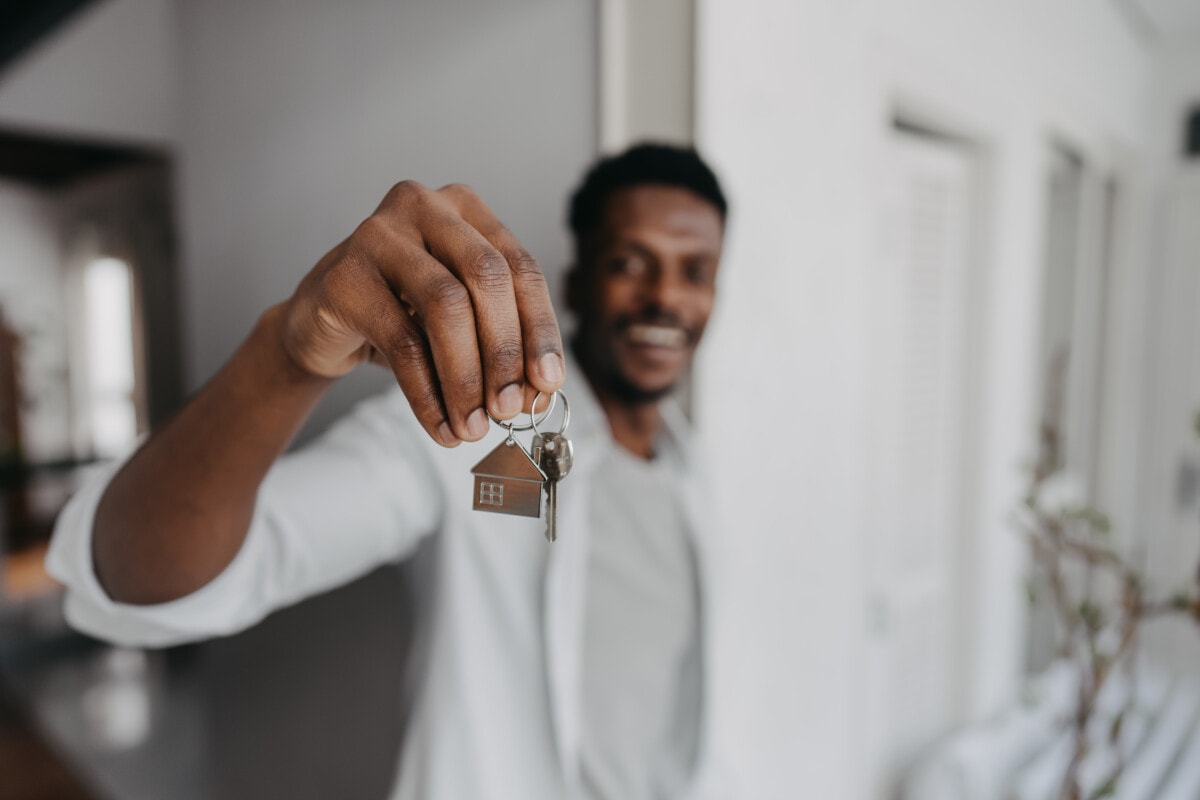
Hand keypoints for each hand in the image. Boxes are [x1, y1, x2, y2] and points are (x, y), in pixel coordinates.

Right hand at [281, 182, 564, 445]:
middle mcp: (424, 206)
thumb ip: (501, 344)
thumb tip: (539, 393)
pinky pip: (401, 341)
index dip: (540, 329)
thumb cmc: (403, 317)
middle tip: (510, 410)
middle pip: (486, 277)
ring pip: (445, 307)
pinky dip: (427, 394)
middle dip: (505, 352)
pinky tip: (440, 426)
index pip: (521, 267)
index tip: (548, 384)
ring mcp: (378, 235)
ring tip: (473, 427)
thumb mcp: (461, 322)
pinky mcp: (344, 276)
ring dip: (466, 378)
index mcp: (466, 209)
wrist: (320, 324)